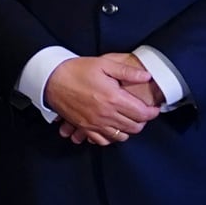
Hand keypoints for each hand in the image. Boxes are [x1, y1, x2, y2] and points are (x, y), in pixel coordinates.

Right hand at [46, 54, 160, 144]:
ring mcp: (94, 123)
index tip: (154, 109)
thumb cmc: (77, 70)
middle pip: (134, 127)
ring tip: (129, 120)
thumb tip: (147, 77)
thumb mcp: (104, 64)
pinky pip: (103, 140)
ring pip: (121, 136)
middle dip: (143, 121)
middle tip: (142, 113)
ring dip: (129, 129)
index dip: (152, 112)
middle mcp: (106, 114)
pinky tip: (112, 129)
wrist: (51, 79)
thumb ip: (127, 72)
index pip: (142, 113)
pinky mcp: (84, 127)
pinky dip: (111, 137)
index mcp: (113, 98)